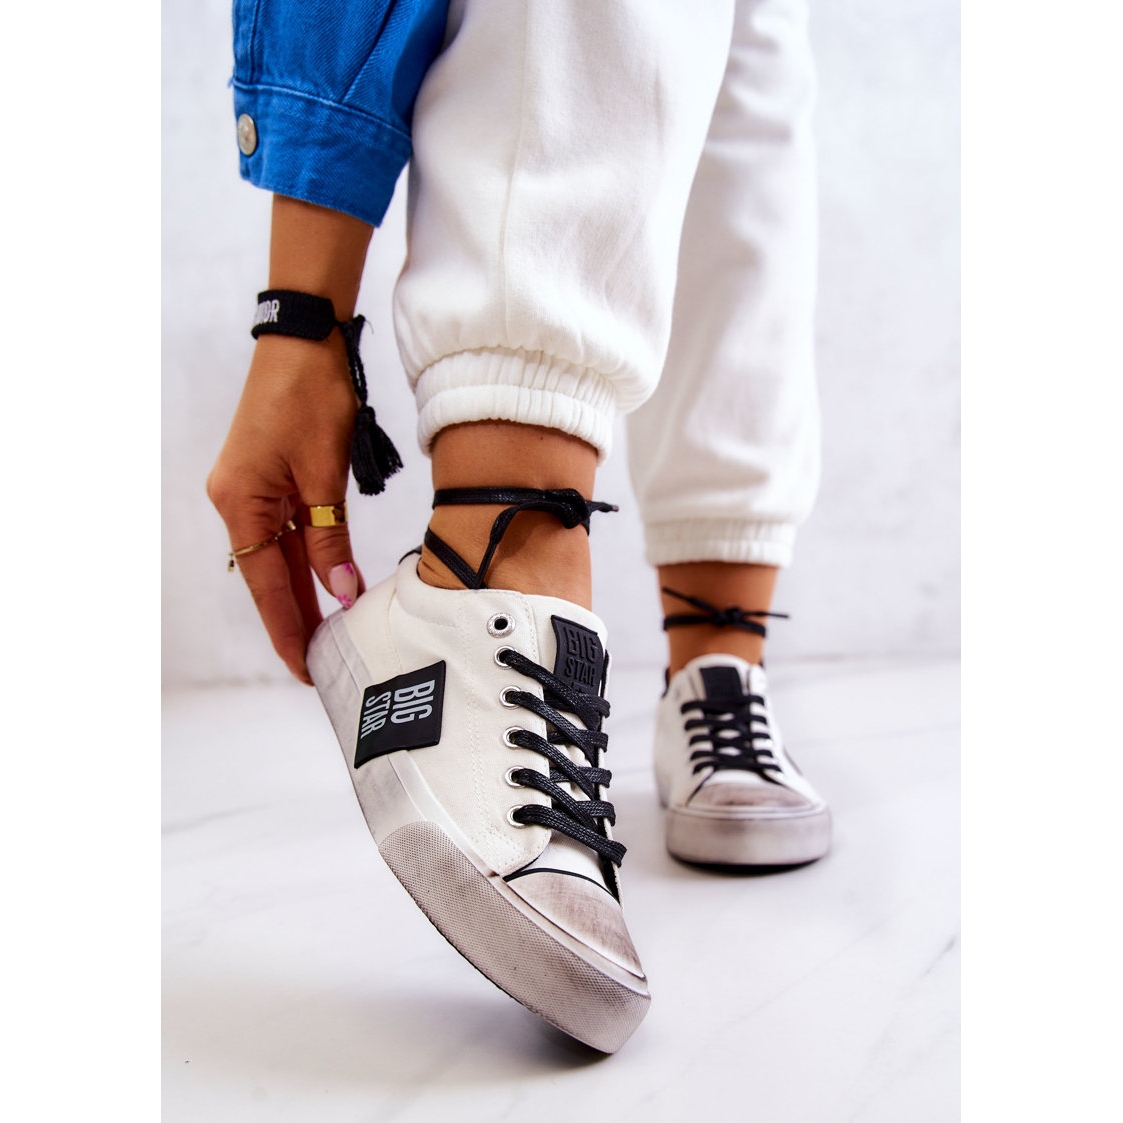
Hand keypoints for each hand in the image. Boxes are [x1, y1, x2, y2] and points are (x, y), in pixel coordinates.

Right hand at [208, 333, 365, 683]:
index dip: (287, 627)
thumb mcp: (323, 473)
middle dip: (293, 621)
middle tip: (317, 665)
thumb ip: (329, 538)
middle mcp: (237, 501)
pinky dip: (305, 561)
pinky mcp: (268, 479)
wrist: (303, 342)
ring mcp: (250, 491)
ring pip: (279, 557)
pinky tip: (323, 586)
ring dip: (302, 594)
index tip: (303, 666)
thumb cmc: (309, 396)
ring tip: (324, 636)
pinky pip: (286, 532)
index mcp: (241, 502)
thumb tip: (339, 592)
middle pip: (268, 576)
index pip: (266, 583)